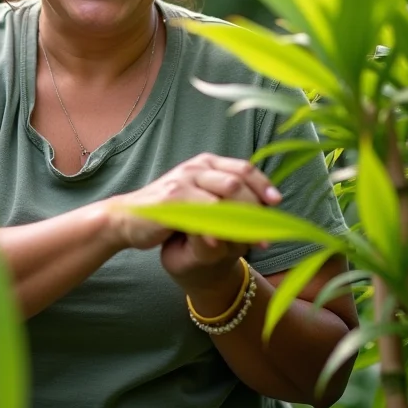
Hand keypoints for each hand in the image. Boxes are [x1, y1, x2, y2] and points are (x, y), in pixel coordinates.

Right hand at [158, 156, 280, 295]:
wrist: (129, 218)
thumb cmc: (168, 210)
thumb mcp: (199, 196)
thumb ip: (223, 194)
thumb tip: (264, 203)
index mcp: (206, 163)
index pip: (243, 169)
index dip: (264, 185)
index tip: (278, 204)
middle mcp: (196, 167)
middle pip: (238, 182)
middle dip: (257, 207)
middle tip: (268, 231)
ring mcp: (183, 181)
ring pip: (224, 196)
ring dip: (244, 220)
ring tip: (256, 240)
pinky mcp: (171, 200)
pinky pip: (203, 212)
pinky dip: (217, 228)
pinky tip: (223, 244)